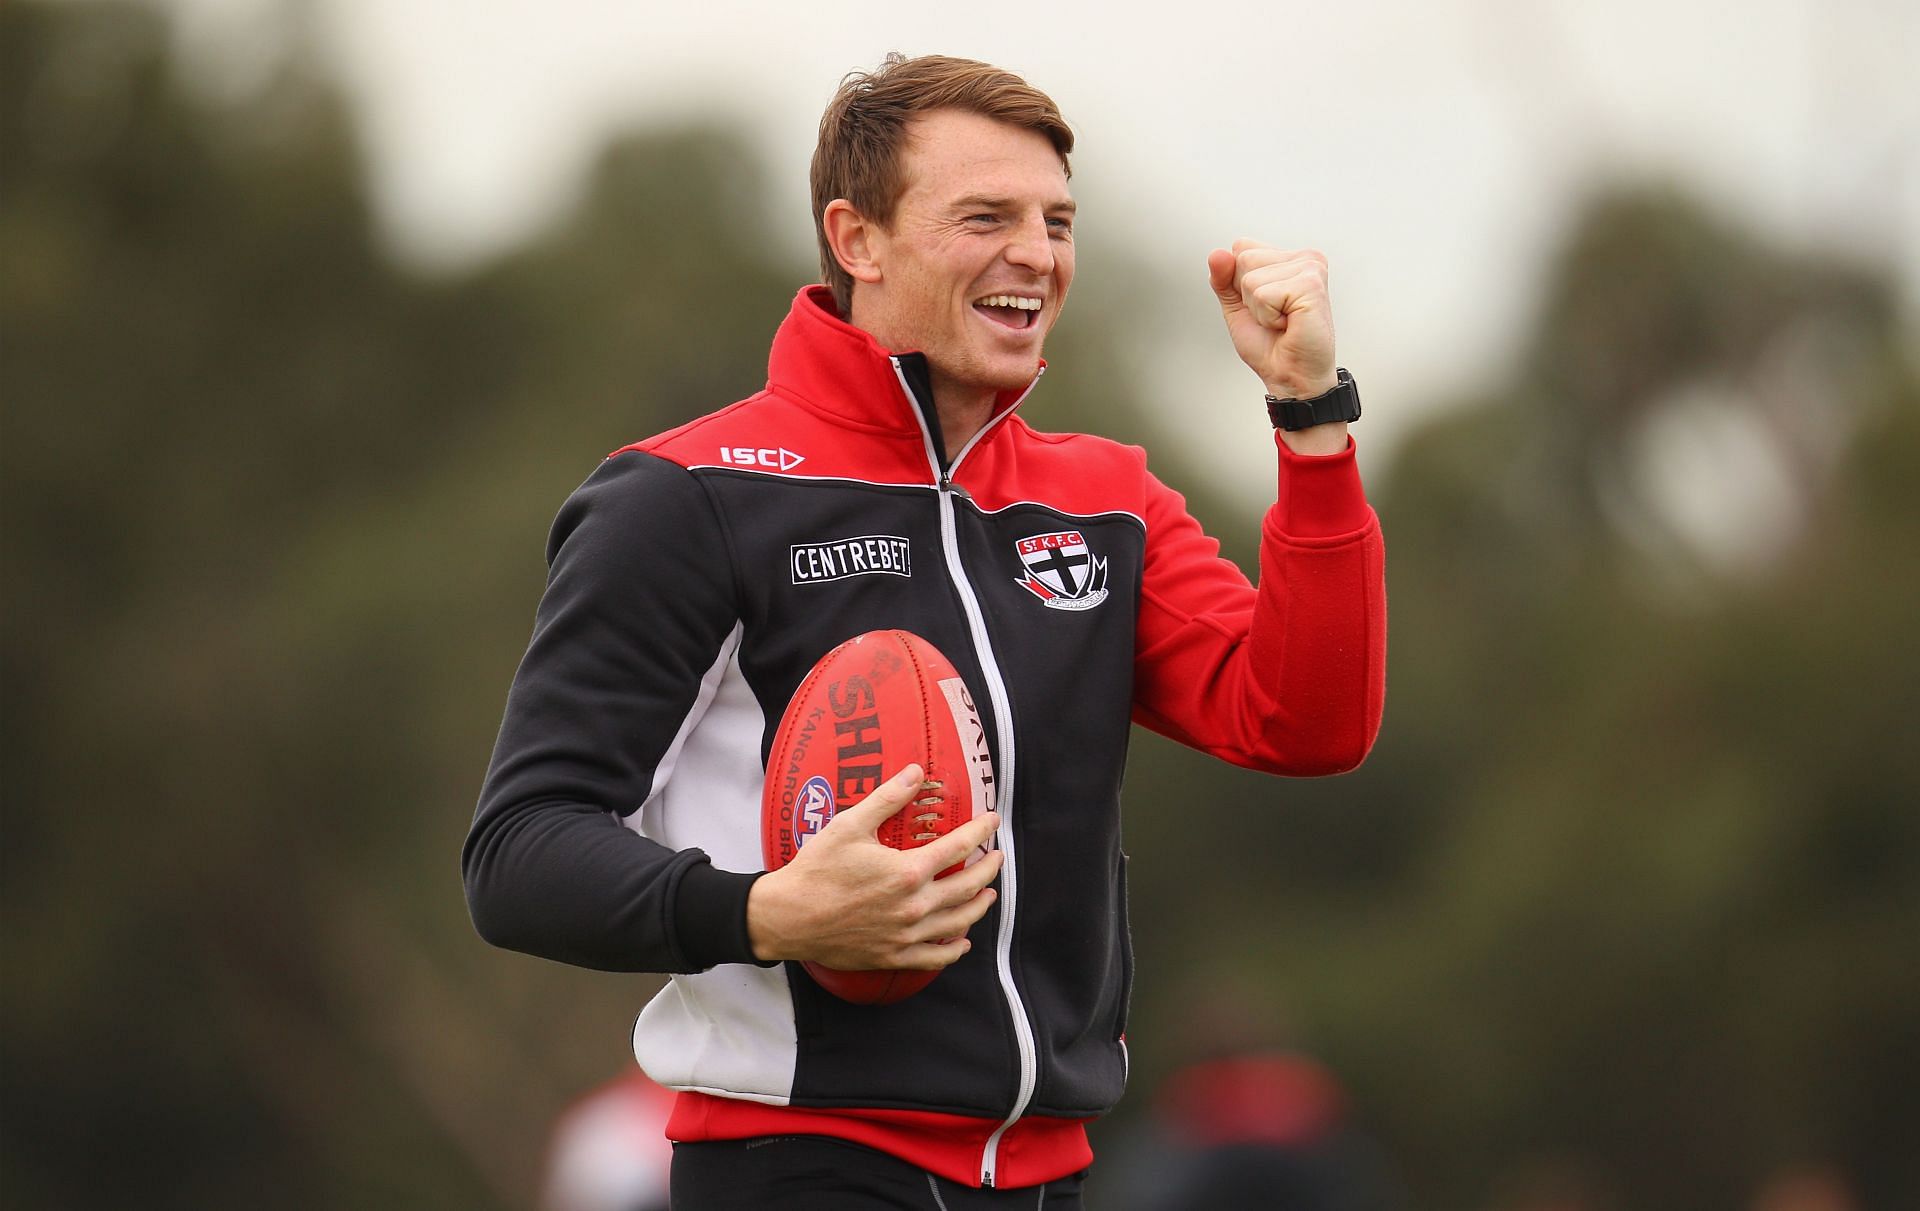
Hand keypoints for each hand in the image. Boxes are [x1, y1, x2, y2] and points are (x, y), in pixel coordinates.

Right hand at [746, 764, 1002, 970]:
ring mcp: (906, 935)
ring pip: (958, 923)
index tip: (992, 822)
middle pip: (967, 887)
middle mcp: (914, 907)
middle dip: (987, 869)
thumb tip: (916, 772)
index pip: (958, 848)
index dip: (980, 832)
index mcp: (908, 872)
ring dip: (979, 907)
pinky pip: (934, 957)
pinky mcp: (893, 956)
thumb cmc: (816, 870)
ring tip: (988, 894)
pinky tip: (962, 941)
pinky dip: (954, 949)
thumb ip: (888, 798)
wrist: (788, 917)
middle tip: (996, 857)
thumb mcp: (850, 825)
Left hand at [1207, 241, 1337, 400]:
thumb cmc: (1270, 345)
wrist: (1291, 377)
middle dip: (1248, 296)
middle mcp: (1304, 258)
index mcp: (1290, 258)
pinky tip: (1289, 325)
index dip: (1238, 283)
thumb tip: (1217, 253)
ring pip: (1250, 278)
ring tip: (1281, 322)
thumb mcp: (1237, 307)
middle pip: (1244, 258)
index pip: (1241, 247)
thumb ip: (1224, 278)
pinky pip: (1263, 295)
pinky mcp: (1311, 284)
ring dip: (1258, 309)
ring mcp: (1310, 268)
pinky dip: (1268, 317)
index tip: (1263, 306)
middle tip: (1273, 317)